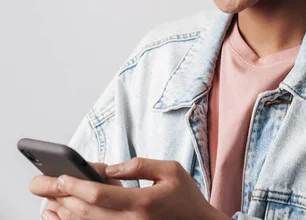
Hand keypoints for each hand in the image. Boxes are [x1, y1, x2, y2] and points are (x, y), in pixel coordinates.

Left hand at [30, 157, 229, 219]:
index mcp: (142, 203)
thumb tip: (111, 168)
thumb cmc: (186, 197)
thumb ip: (140, 165)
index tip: (61, 177)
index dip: (76, 185)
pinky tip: (66, 215)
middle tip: (45, 185)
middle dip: (63, 197)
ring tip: (50, 200)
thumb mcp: (171, 170)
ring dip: (65, 213)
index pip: (100, 195)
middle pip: (87, 212)